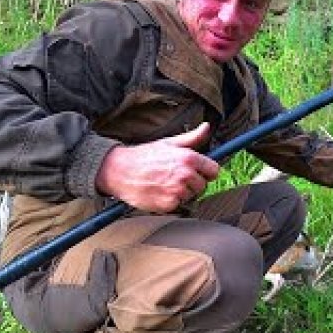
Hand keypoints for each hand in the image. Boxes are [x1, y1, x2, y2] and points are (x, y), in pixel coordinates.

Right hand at [96, 122, 219, 212]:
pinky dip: (171, 201)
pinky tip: (160, 191)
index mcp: (188, 158)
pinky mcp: (168, 204)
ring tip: (165, 183)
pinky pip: (179, 205)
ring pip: (191, 196)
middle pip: (203, 185)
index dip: (206, 171)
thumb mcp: (169, 142)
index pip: (214, 170)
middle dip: (192, 182)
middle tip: (175, 177)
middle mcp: (185, 175)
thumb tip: (206, 127)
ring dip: (182, 192)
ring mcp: (177, 191)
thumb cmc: (144, 156)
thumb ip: (192, 137)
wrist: (119, 170)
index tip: (199, 171)